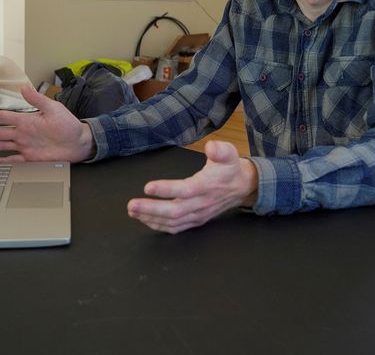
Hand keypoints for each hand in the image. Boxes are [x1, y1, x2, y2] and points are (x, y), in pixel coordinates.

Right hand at [0, 85, 95, 161]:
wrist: (80, 143)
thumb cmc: (69, 125)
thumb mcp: (54, 109)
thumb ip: (38, 100)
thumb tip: (24, 87)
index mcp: (27, 120)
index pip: (4, 118)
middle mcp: (23, 133)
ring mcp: (26, 146)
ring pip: (3, 146)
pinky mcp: (31, 158)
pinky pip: (13, 160)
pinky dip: (3, 161)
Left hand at [127, 141, 257, 233]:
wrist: (242, 187)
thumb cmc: (230, 168)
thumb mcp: (230, 153)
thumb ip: (221, 150)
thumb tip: (211, 146)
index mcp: (207, 186)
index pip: (185, 190)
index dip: (166, 190)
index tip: (147, 187)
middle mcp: (201, 203)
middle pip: (175, 211)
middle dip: (151, 209)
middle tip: (131, 205)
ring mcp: (198, 214)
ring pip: (173, 222)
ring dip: (151, 218)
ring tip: (133, 211)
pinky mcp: (195, 220)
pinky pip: (176, 227)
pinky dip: (158, 226)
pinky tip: (144, 219)